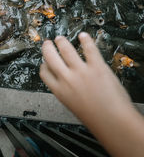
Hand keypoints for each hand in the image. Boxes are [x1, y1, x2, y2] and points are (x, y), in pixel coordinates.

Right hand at [40, 32, 143, 156]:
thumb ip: (67, 92)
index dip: (44, 65)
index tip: (45, 62)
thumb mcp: (72, 105)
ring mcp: (81, 71)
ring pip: (66, 50)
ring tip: (61, 39)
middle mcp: (67, 79)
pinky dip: (85, 40)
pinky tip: (83, 36)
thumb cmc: (95, 117)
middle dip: (47, 48)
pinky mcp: (97, 67)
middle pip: (50, 57)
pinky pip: (89, 49)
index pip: (44, 73)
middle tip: (48, 43)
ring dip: (62, 42)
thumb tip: (68, 82)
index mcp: (59, 90)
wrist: (111, 121)